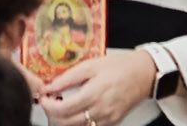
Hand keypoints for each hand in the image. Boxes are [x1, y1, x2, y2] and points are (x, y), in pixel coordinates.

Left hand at [41, 47, 158, 125]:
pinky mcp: (113, 122)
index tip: (43, 97)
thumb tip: (50, 85)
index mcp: (94, 94)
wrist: (144, 74)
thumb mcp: (90, 65)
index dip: (48, 106)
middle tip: (50, 101)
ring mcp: (108, 119)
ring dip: (65, 120)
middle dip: (53, 114)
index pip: (63, 109)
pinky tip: (76, 111)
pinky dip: (79, 122)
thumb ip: (68, 77)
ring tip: (62, 105)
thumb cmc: (119, 66)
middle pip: (68, 123)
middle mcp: (101, 110)